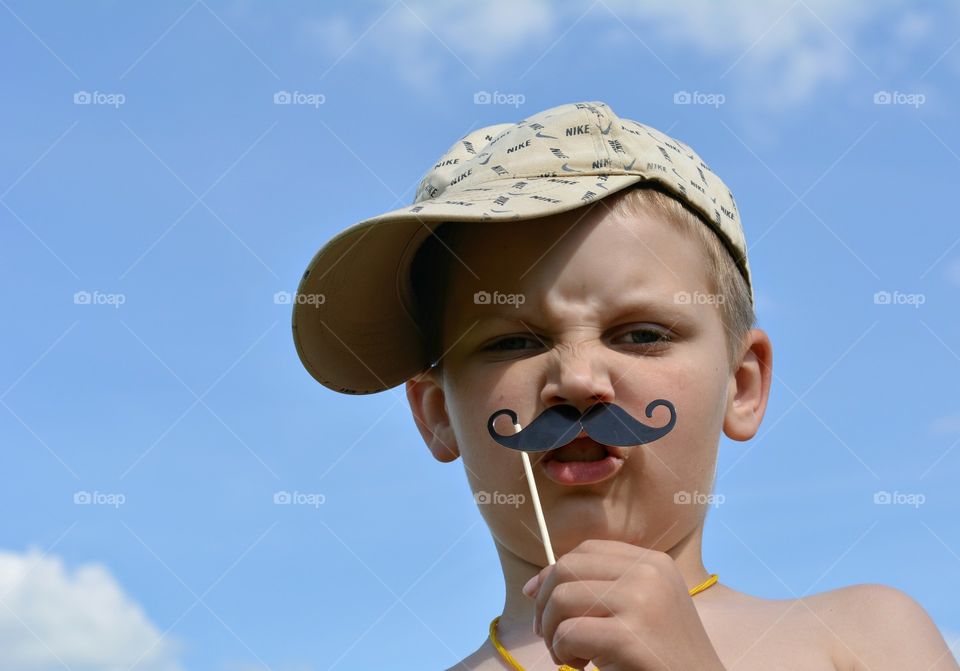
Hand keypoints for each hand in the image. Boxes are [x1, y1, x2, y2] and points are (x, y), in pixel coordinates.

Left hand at [522, 539, 725, 670]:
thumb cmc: (662, 656)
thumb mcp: (642, 608)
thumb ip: (600, 588)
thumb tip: (534, 585)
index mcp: (653, 562)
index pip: (587, 550)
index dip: (553, 572)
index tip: (537, 598)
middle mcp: (648, 573)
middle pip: (568, 568)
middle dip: (545, 602)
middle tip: (549, 635)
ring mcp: (641, 602)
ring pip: (562, 599)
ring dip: (552, 631)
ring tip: (567, 655)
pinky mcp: (629, 636)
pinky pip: (569, 633)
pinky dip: (562, 652)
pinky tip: (581, 665)